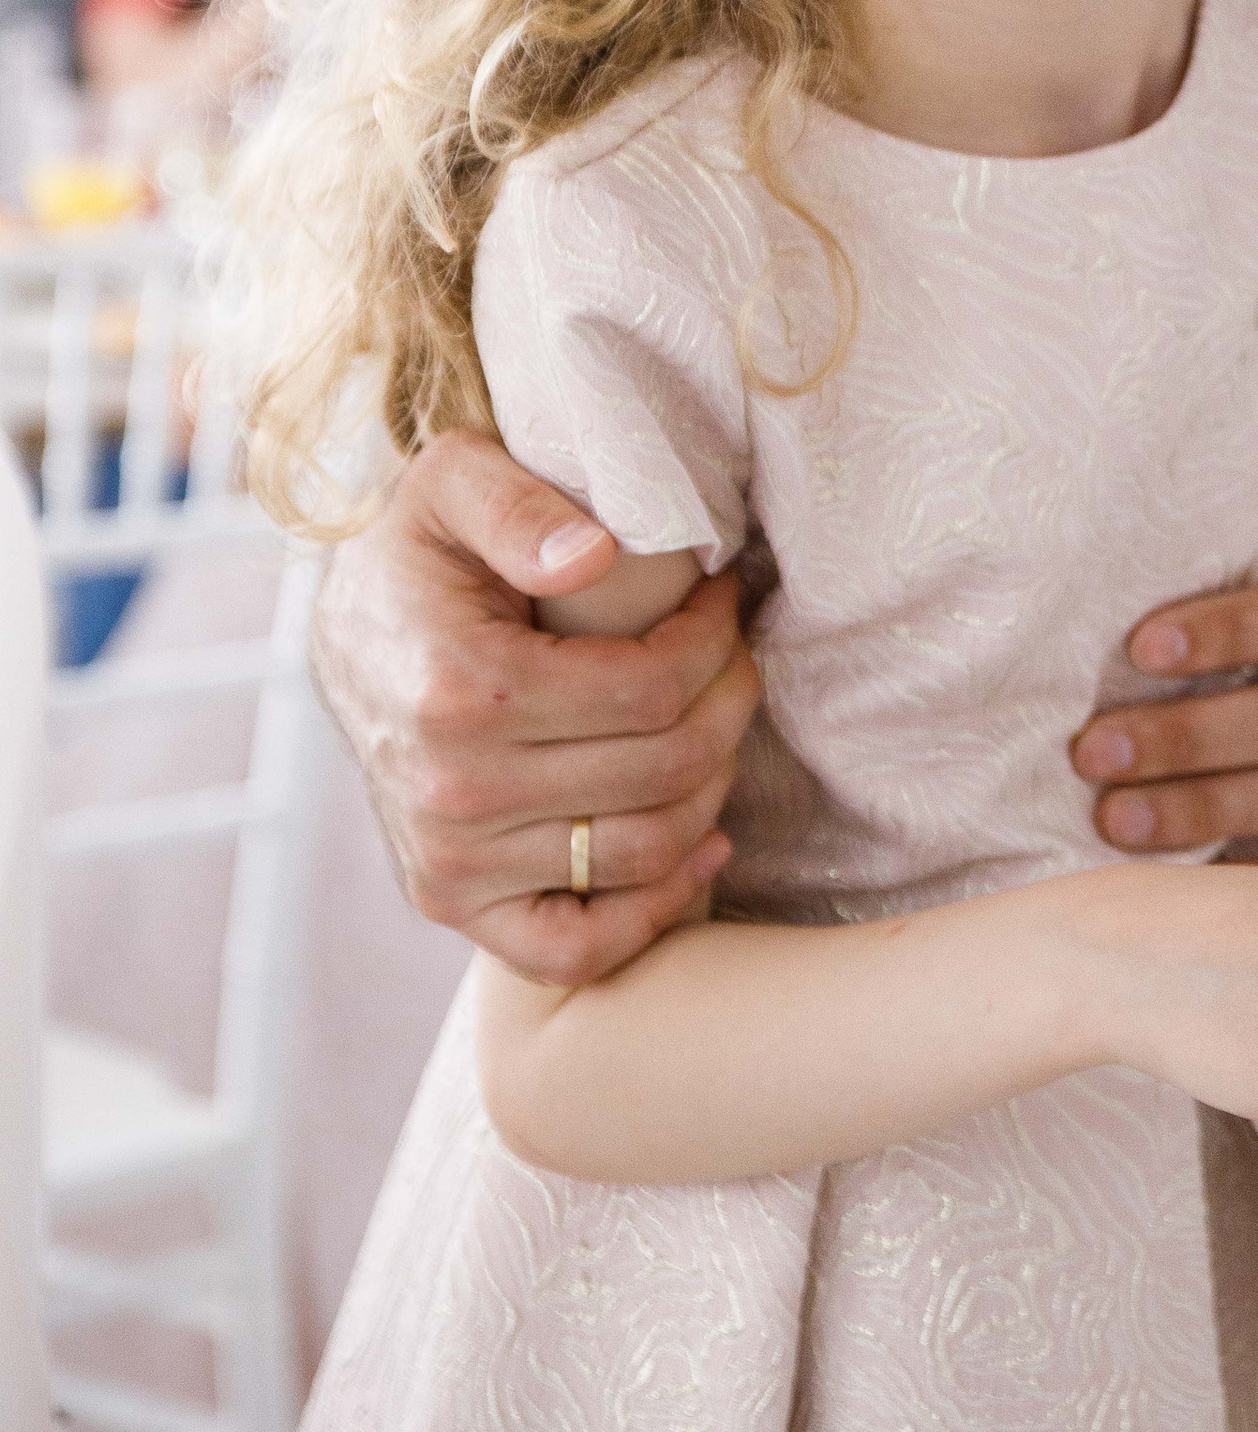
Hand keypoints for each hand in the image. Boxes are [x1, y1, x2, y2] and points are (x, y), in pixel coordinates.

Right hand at [309, 430, 760, 982]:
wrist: (345, 633)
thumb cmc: (417, 549)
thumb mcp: (451, 481)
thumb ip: (518, 504)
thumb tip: (597, 556)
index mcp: (461, 688)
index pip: (651, 687)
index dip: (714, 639)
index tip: (724, 597)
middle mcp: (453, 792)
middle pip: (663, 768)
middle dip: (729, 700)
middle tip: (737, 653)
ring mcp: (450, 863)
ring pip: (644, 850)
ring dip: (713, 784)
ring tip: (717, 719)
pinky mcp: (451, 906)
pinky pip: (576, 950)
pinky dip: (653, 910)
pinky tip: (702, 842)